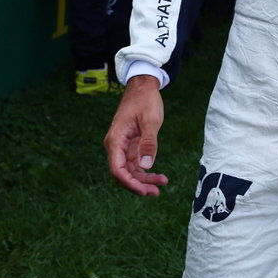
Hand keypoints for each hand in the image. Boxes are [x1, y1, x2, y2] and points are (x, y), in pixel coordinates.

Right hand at [104, 76, 170, 195]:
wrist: (143, 86)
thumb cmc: (145, 100)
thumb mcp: (151, 120)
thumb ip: (149, 143)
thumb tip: (145, 166)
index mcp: (115, 140)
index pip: (117, 169)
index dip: (130, 183)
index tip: (144, 191)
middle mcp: (115, 145)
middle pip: (122, 173)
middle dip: (138, 185)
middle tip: (156, 192)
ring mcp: (122, 146)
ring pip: (130, 170)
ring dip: (143, 180)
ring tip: (161, 184)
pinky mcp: (130, 145)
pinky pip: (135, 163)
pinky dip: (145, 171)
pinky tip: (158, 176)